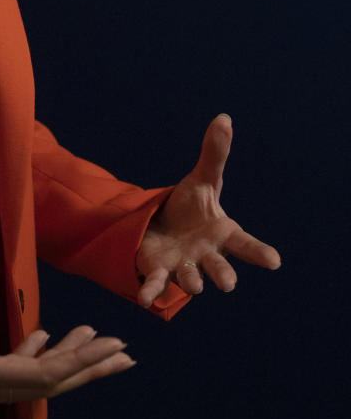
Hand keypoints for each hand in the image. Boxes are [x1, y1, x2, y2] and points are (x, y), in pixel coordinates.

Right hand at [0, 241, 134, 418]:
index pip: (40, 375)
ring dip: (68, 363)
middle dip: (88, 366)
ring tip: (100, 346)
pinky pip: (11, 373)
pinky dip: (35, 357)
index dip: (78, 361)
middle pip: (49, 383)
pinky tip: (44, 339)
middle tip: (126, 352)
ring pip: (34, 380)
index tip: (110, 346)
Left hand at [136, 113, 281, 306]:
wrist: (162, 225)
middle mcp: (206, 255)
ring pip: (191, 278)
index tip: (274, 262)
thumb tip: (223, 118)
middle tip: (230, 283)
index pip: (245, 244)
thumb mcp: (201, 179)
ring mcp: (184, 266)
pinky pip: (157, 284)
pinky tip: (145, 299)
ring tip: (195, 286)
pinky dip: (152, 292)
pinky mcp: (160, 270)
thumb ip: (214, 155)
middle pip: (220, 267)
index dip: (259, 253)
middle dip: (224, 275)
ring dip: (192, 282)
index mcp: (221, 233)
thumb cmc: (190, 206)